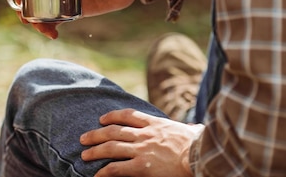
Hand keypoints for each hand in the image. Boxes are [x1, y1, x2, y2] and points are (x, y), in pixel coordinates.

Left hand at [80, 109, 201, 176]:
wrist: (201, 155)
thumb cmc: (200, 145)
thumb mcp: (193, 131)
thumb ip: (190, 128)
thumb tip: (196, 127)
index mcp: (155, 124)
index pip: (128, 115)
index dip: (112, 116)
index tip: (102, 119)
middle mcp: (145, 134)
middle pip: (113, 130)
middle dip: (96, 134)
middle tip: (84, 138)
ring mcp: (142, 150)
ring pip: (111, 147)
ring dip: (95, 151)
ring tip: (84, 155)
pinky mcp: (142, 166)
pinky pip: (117, 168)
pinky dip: (104, 172)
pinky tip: (96, 175)